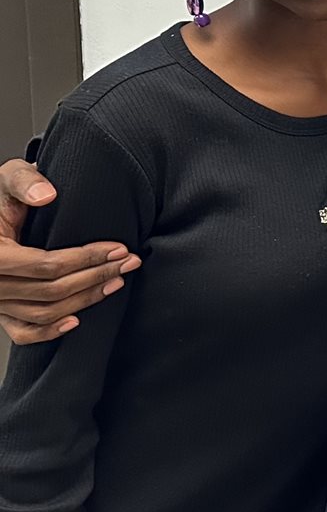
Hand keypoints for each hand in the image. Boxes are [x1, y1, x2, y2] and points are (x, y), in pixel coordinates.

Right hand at [0, 159, 138, 344]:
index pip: (46, 265)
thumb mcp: (7, 178)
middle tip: (128, 264)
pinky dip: (49, 332)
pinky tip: (77, 321)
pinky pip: (22, 332)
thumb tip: (47, 196)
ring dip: (84, 301)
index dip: (87, 259)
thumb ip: (23, 181)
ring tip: (115, 283)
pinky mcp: (0, 311)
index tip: (120, 249)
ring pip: (43, 313)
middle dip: (96, 277)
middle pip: (51, 291)